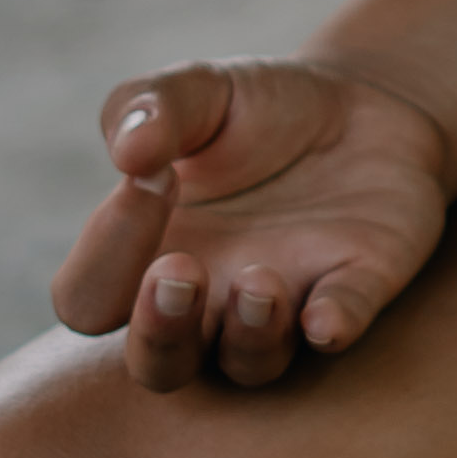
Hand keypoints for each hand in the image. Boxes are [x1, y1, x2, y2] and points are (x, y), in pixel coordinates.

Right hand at [51, 51, 456, 390]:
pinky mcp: (354, 289)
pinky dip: (333, 325)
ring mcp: (283, 305)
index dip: (104, 256)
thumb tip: (128, 151)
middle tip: (182, 271)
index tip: (147, 180)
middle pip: (158, 365)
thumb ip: (151, 108)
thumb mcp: (199, 91)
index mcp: (147, 255)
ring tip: (261, 280)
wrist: (366, 102)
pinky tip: (327, 318)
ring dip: (250, 335)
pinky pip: (340, 326)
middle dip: (162, 333)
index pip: (90, 297)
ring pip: (249, 366)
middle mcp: (207, 300)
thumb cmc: (257, 110)